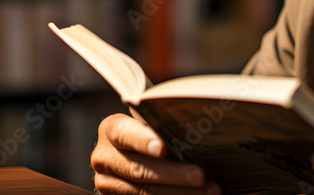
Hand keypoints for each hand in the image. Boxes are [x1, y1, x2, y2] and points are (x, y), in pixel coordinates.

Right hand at [92, 113, 220, 194]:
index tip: (164, 148)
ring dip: (180, 193)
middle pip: (138, 169)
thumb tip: (192, 126)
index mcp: (111, 130)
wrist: (129, 160)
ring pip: (145, 192)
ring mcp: (108, 184)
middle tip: (199, 175)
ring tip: (209, 190)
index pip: (124, 133)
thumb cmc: (149, 136)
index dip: (144, 141)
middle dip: (173, 174)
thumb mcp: (147, 125)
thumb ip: (159, 126)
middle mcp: (104, 158)